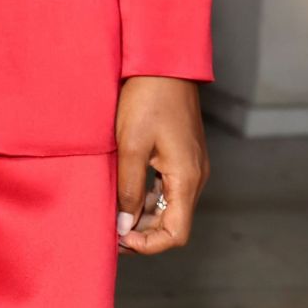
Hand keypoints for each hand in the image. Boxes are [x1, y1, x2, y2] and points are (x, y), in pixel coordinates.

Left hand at [114, 75, 208, 254]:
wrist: (164, 63)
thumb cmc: (147, 98)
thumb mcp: (130, 145)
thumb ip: (128, 189)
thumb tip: (125, 227)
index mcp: (186, 178)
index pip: (176, 233)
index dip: (148, 245)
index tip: (121, 239)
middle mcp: (196, 176)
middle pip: (174, 224)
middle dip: (144, 234)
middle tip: (111, 231)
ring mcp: (192, 166)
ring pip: (171, 207)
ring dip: (145, 217)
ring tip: (115, 215)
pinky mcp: (184, 156)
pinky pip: (170, 189)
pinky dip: (150, 199)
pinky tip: (128, 194)